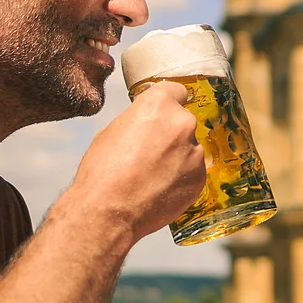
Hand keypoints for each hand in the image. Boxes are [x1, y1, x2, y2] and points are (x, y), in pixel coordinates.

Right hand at [73, 80, 205, 237]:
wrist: (108, 212)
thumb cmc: (102, 171)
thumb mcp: (112, 131)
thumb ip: (138, 120)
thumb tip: (146, 123)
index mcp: (158, 104)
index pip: (176, 91)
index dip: (167, 103)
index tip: (163, 114)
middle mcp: (182, 123)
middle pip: (183, 121)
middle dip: (171, 133)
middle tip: (151, 152)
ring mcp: (194, 151)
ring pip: (190, 148)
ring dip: (178, 157)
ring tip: (153, 175)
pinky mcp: (200, 177)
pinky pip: (193, 171)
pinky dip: (181, 178)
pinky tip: (160, 188)